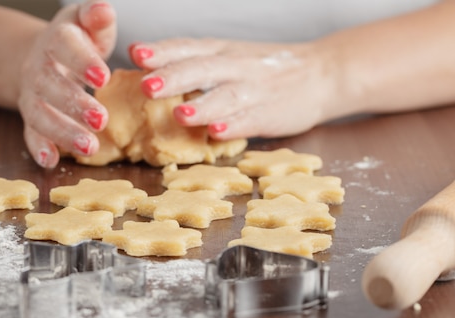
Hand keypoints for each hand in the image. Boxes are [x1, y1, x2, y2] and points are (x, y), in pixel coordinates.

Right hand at [18, 1, 115, 167]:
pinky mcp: (31, 116)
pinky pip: (30, 132)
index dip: (82, 62)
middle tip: (101, 120)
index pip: (65, 47)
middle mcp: (39, 67)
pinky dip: (39, 147)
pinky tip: (51, 162)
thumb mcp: (86, 22)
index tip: (102, 77)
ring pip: (40, 113)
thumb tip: (105, 10)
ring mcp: (32, 94)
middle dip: (75, 104)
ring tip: (89, 146)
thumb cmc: (77, 40)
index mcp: (56, 40)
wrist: (44, 54)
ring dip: (62, 131)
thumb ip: (96, 17)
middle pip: (51, 85)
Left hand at [130, 39, 339, 140]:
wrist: (319, 73)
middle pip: (201, 69)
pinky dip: (232, 127)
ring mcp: (253, 90)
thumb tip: (145, 67)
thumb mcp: (229, 55)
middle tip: (147, 85)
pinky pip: (248, 121)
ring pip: (224, 97)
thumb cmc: (263, 68)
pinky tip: (216, 134)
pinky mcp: (268, 113)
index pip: (187, 47)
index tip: (135, 53)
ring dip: (202, 106)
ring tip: (180, 115)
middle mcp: (234, 66)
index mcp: (221, 51)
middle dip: (173, 78)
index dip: (161, 51)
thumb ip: (193, 62)